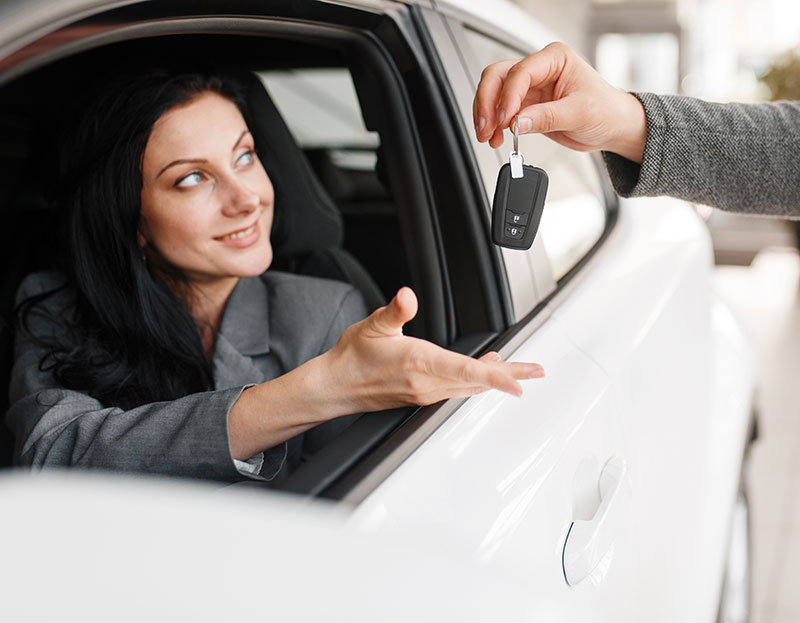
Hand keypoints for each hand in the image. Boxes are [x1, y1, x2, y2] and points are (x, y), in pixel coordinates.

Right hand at [321, 287, 543, 413]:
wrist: (335, 386)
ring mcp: (425, 393)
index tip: (519, 383)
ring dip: (496, 379)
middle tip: (537, 371)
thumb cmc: (352, 357)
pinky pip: (458, 390)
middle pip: (476, 382)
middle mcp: (426, 384)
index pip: (464, 371)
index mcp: (417, 363)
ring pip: (469, 388)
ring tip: (519, 370)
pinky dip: (477, 381)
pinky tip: (483, 371)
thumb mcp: (373, 326)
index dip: (494, 377)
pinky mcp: (421, 396)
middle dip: (510, 376)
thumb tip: (408, 296)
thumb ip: (395, 311)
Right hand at [473, 41, 646, 162]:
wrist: (611, 126)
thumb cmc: (605, 110)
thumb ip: (547, 117)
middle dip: (488, 103)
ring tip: (488, 136)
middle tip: (487, 127)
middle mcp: (539, 69)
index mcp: (555, 59)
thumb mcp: (579, 113)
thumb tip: (518, 123)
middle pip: (498, 76)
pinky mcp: (526, 105)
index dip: (508, 96)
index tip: (505, 120)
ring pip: (494, 93)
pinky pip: (500, 111)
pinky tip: (496, 138)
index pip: (520, 72)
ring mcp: (530, 87)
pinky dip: (494, 125)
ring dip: (486, 115)